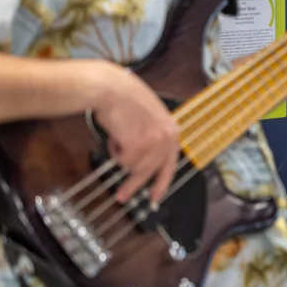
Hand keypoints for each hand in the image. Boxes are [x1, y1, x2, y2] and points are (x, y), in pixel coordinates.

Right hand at [87, 62, 179, 205]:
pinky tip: (115, 135)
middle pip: (150, 172)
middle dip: (133, 185)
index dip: (162, 182)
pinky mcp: (138, 145)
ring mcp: (154, 142)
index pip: (170, 164)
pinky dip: (114, 151)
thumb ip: (154, 138)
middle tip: (121, 197)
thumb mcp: (150, 119)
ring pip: (133, 167)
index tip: (155, 198)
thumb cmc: (126, 100)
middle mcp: (167, 138)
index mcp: (172, 131)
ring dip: (121, 156)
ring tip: (118, 138)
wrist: (113, 89)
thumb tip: (144, 162)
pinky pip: (121, 161)